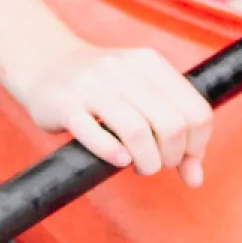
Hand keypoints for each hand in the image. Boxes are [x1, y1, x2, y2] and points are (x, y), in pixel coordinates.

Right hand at [15, 42, 213, 185]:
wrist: (44, 63)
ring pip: (137, 131)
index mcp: (149, 64)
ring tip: (138, 165)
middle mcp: (123, 69)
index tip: (180, 155)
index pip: (197, 112)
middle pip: (171, 125)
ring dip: (146, 162)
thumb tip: (195, 179)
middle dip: (170, 157)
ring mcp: (92, 85)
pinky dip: (112, 153)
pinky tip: (118, 159)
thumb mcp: (142, 97)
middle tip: (156, 163)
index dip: (196, 145)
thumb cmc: (101, 89)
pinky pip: (94, 134)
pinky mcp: (65, 104)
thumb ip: (174, 132)